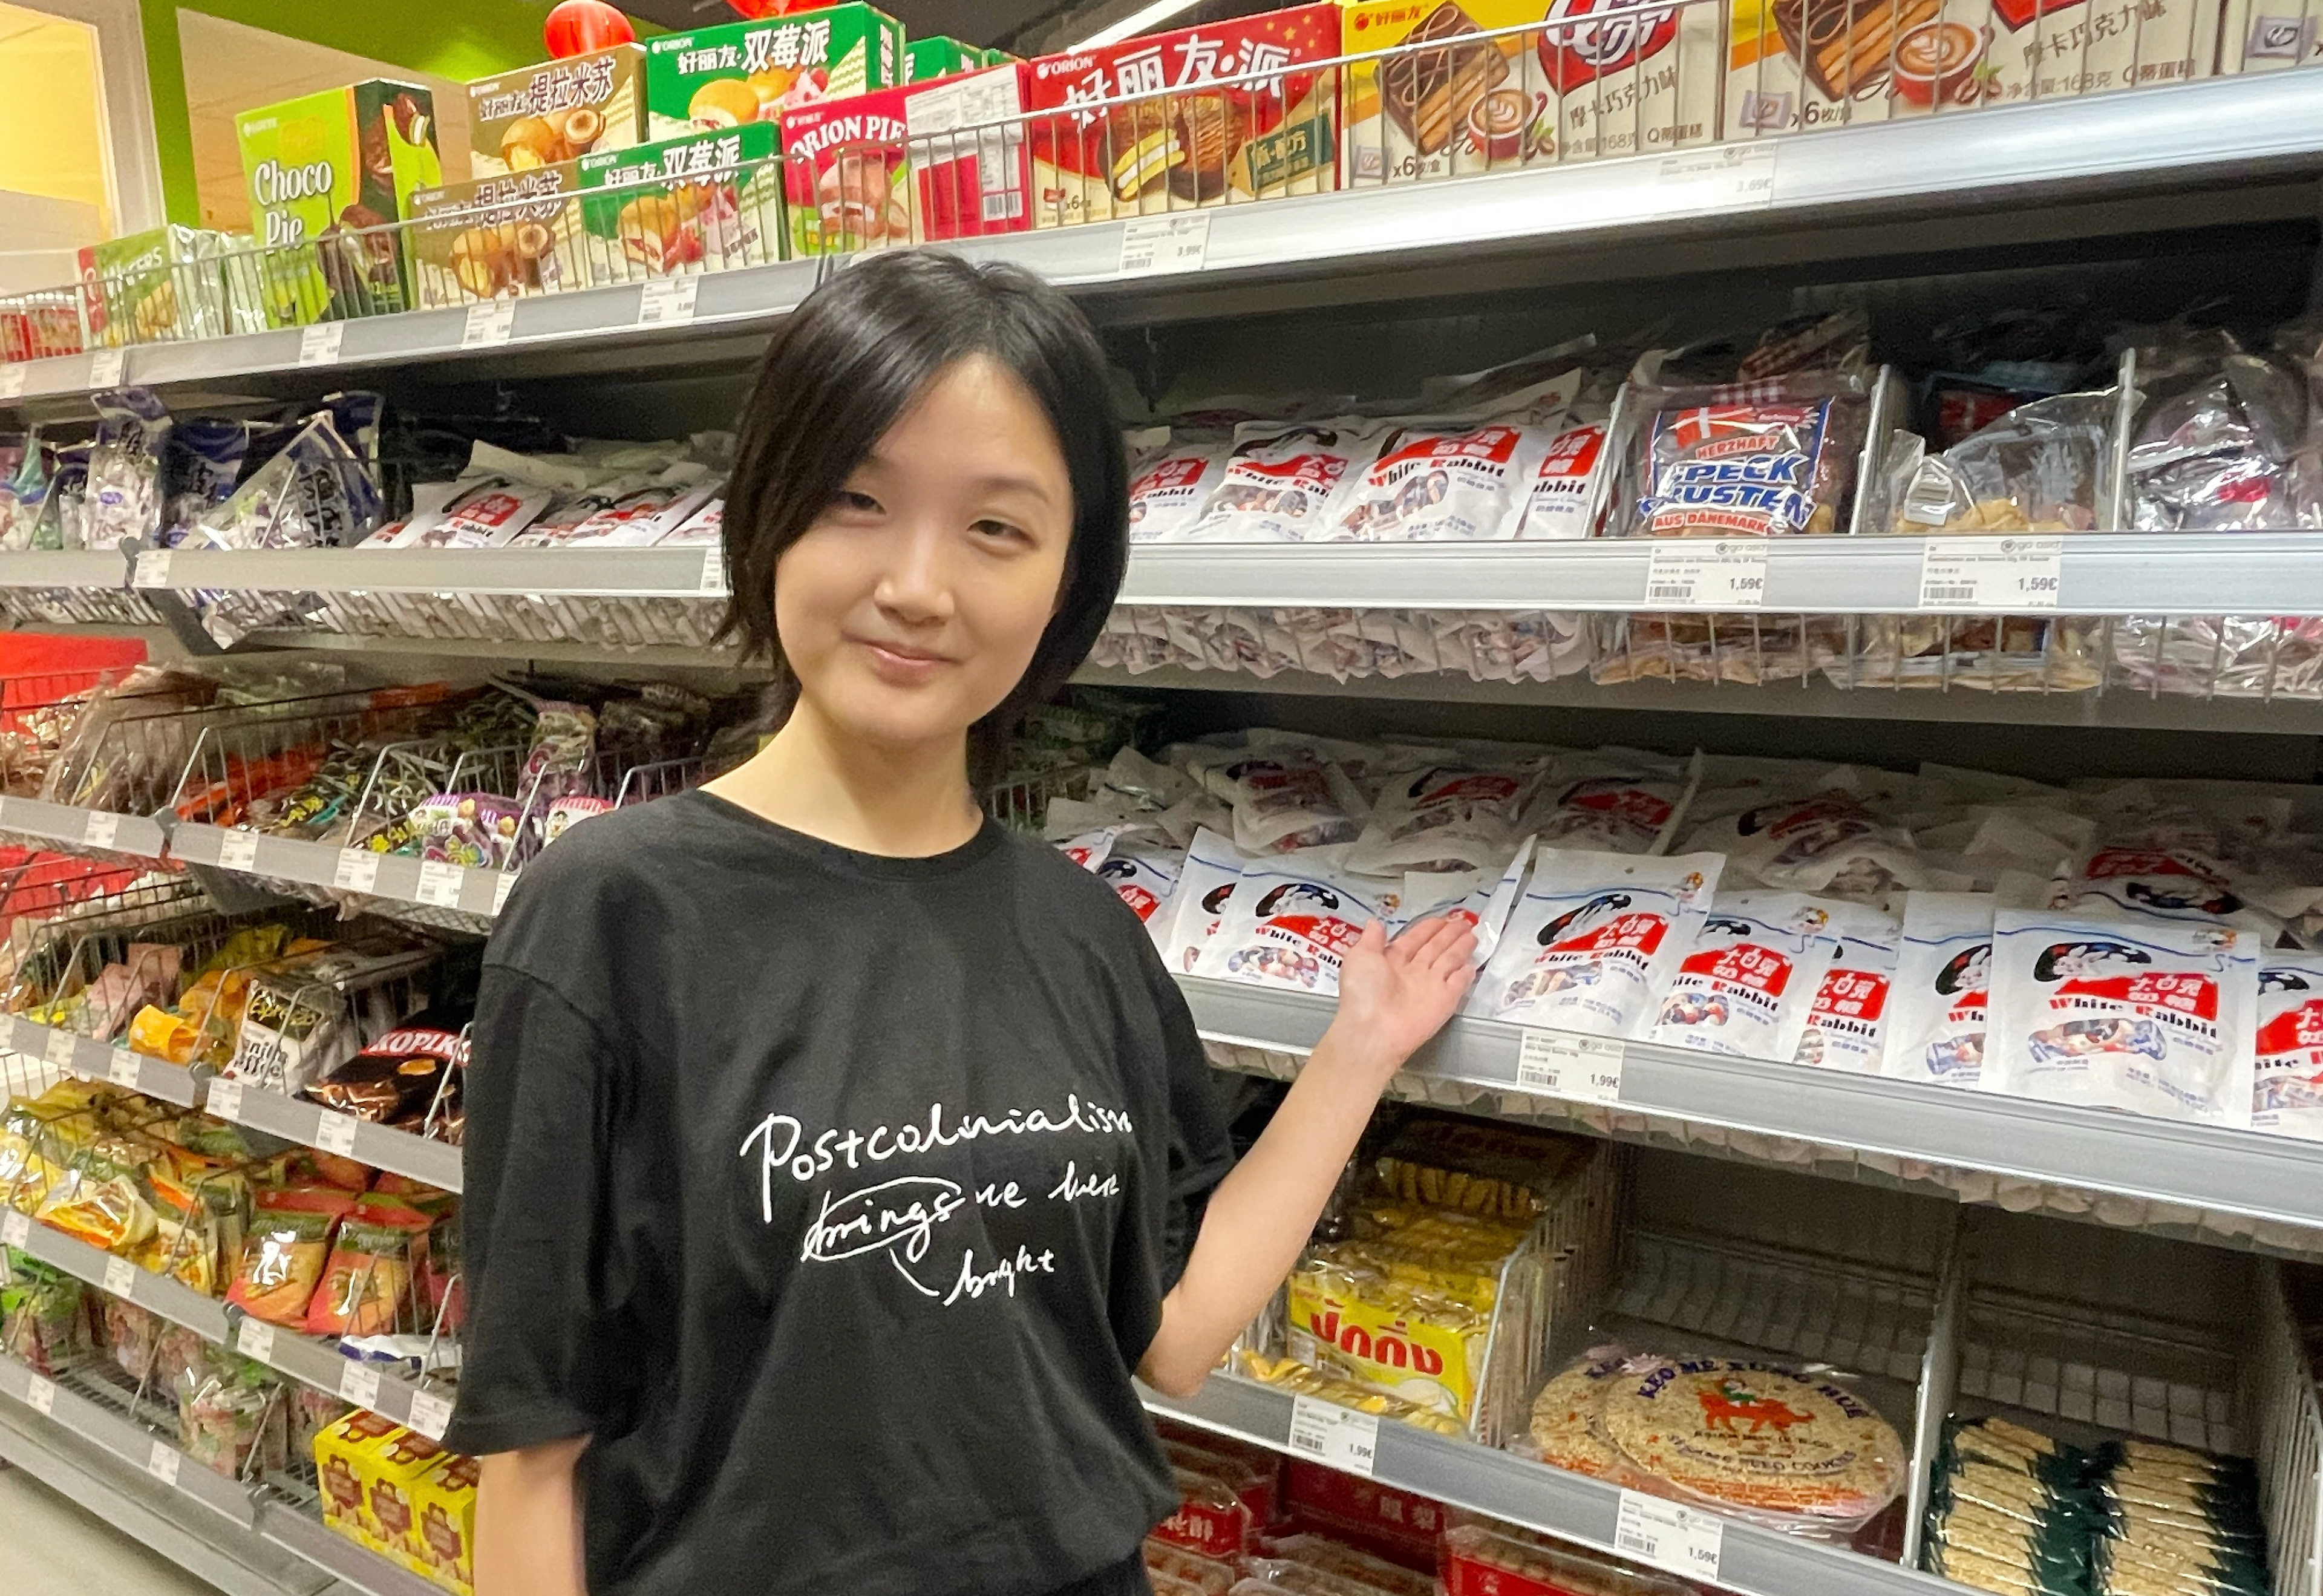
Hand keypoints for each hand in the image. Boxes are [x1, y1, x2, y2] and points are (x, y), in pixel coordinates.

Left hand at [1326, 915, 1478, 1085]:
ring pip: (1449, 961)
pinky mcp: (1445, 1001)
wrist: (1374, 1030)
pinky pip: (1458, 984)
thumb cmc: (1363, 992)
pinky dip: (1465, 975)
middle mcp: (1412, 972)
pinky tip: (1472, 965)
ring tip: (1473, 935)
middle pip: (1435, 948)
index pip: (1414, 939)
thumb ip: (1371, 938)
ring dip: (1460, 948)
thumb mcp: (1359, 956)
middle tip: (1464, 922)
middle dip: (1449, 934)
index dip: (1428, 928)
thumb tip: (1375, 922)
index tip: (1441, 918)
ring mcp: (1430, 987)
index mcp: (1392, 961)